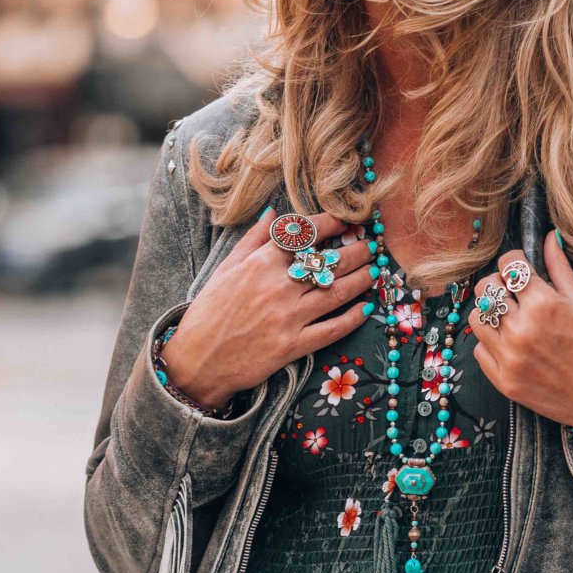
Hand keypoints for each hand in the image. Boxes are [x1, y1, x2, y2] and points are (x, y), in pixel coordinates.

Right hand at [161, 209, 371, 409]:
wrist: (198, 360)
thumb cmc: (209, 312)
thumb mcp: (225, 269)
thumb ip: (253, 240)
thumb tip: (274, 213)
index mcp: (260, 264)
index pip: (304, 235)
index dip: (330, 224)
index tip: (347, 219)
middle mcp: (278, 287)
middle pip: (328, 263)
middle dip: (356, 250)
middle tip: (370, 244)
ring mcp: (288, 318)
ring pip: (336, 293)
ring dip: (361, 279)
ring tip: (375, 269)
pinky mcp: (293, 346)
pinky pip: (331, 330)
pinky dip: (352, 318)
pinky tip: (365, 308)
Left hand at [466, 231, 572, 462]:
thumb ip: (559, 269)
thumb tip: (549, 237)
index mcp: (543, 304)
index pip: (508, 265)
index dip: (514, 262)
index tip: (520, 269)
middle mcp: (521, 329)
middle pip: (486, 289)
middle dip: (498, 284)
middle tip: (512, 293)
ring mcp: (509, 357)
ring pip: (477, 318)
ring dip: (489, 313)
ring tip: (508, 318)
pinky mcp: (503, 381)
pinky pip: (479, 350)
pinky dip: (490, 343)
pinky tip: (509, 343)